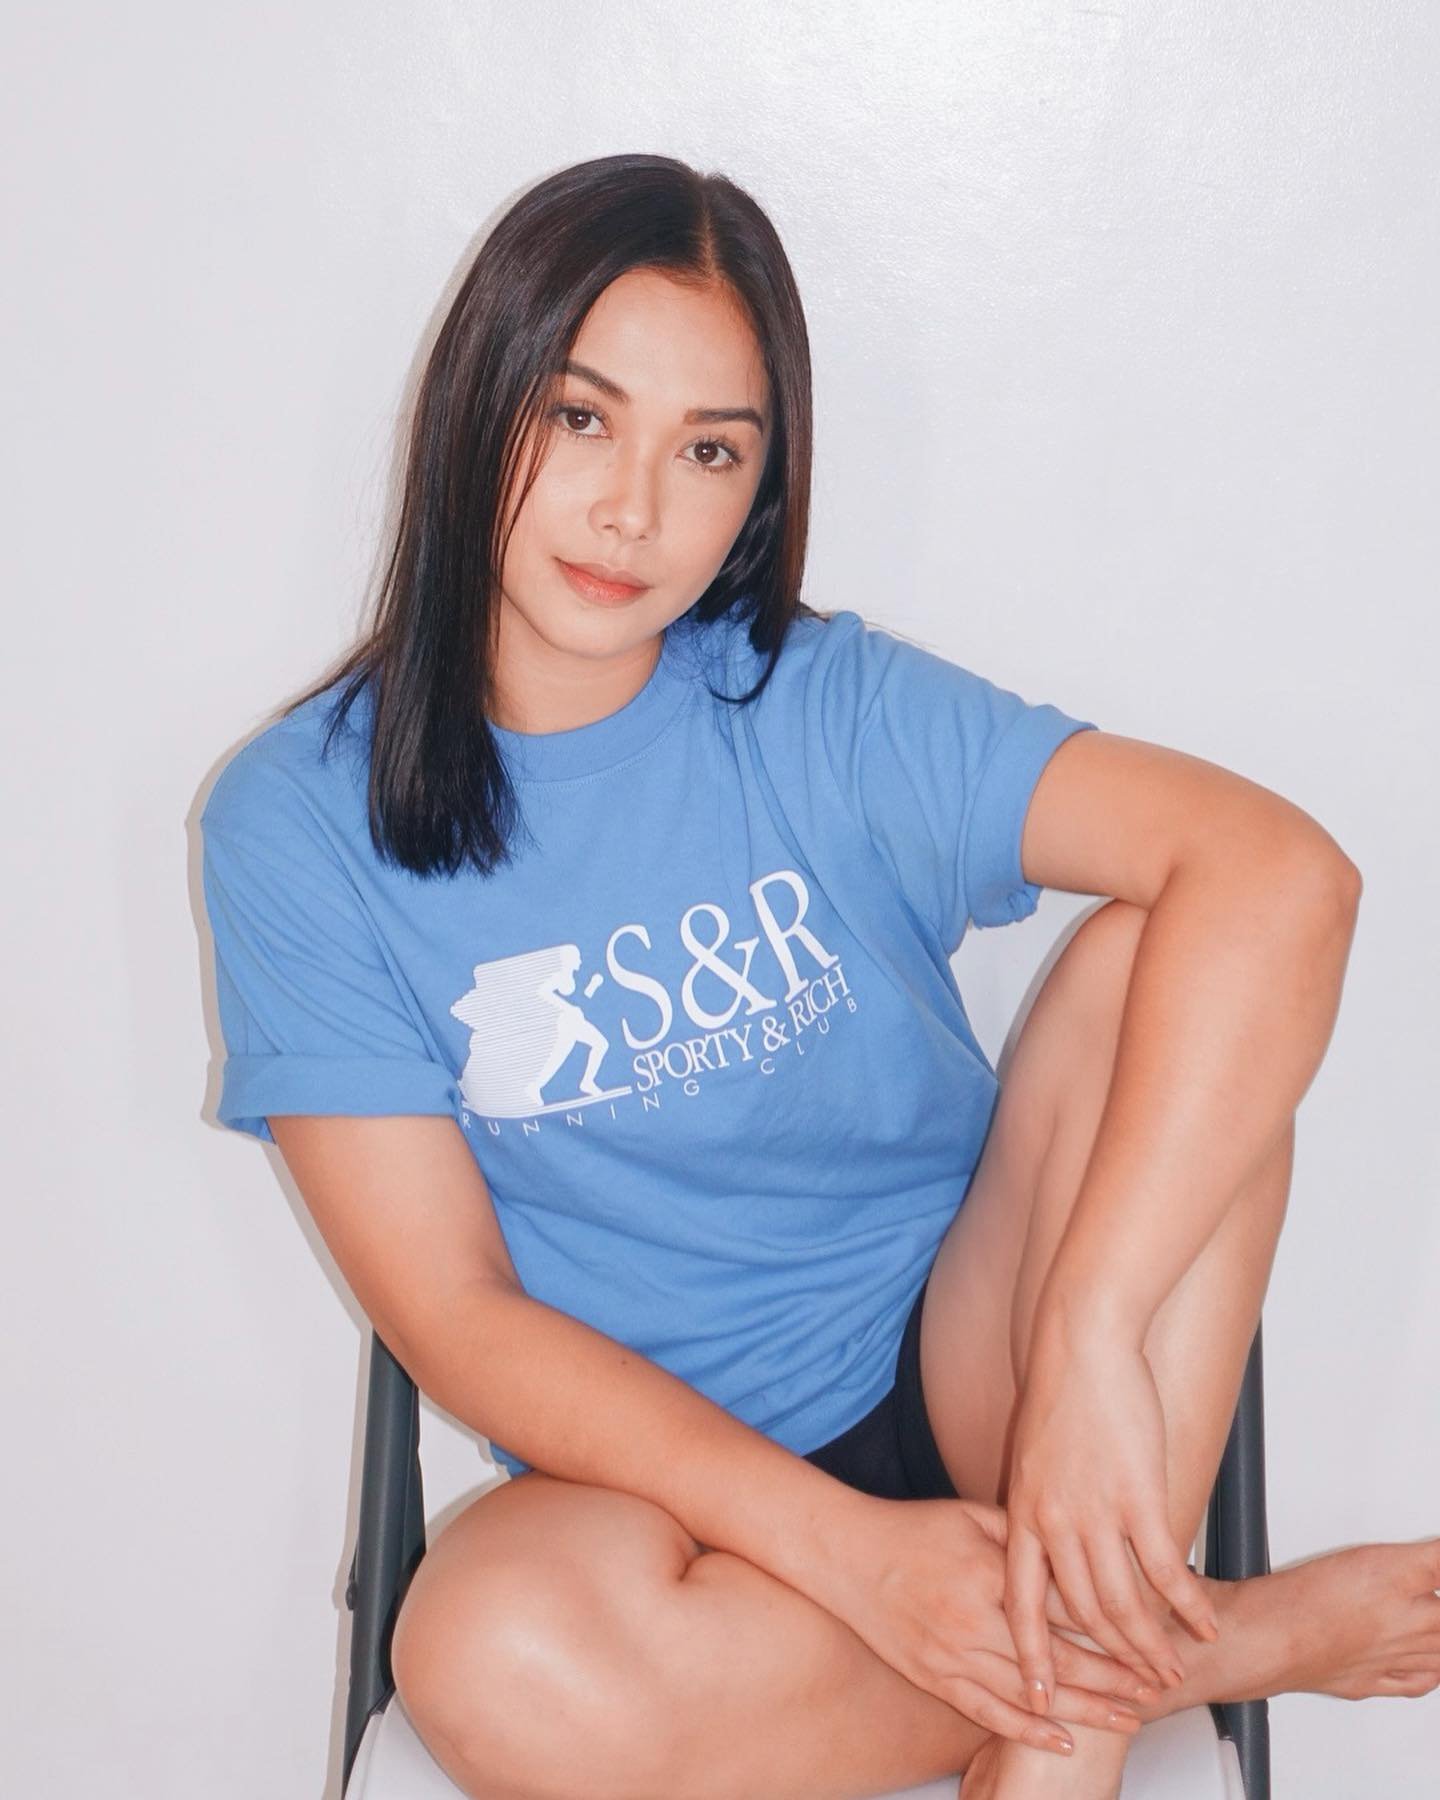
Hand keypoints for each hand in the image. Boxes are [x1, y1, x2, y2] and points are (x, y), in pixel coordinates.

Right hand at [819, 1495, 1154, 1754]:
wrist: (846, 1555)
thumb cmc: (907, 1529)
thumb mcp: (970, 1515)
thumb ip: (1021, 1533)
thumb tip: (1070, 1547)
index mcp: (990, 1572)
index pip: (1065, 1605)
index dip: (1114, 1622)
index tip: (1149, 1633)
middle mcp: (975, 1619)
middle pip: (1060, 1656)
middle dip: (1115, 1674)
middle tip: (1156, 1684)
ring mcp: (954, 1654)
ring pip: (1033, 1692)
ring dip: (1086, 1708)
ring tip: (1128, 1718)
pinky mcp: (935, 1677)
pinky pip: (988, 1711)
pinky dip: (1028, 1730)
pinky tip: (1061, 1740)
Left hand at [1002, 1326, 1219, 1711]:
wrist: (1082, 1339)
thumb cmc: (1063, 1390)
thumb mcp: (1032, 1456)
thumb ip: (1040, 1505)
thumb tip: (1048, 1543)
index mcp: (1022, 1513)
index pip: (1020, 1604)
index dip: (1030, 1657)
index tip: (1037, 1700)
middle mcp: (1053, 1521)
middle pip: (1080, 1615)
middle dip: (1108, 1662)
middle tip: (1134, 1692)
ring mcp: (1095, 1511)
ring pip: (1122, 1603)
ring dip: (1149, 1644)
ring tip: (1170, 1671)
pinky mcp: (1138, 1495)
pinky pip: (1163, 1569)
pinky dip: (1186, 1605)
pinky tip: (1203, 1627)